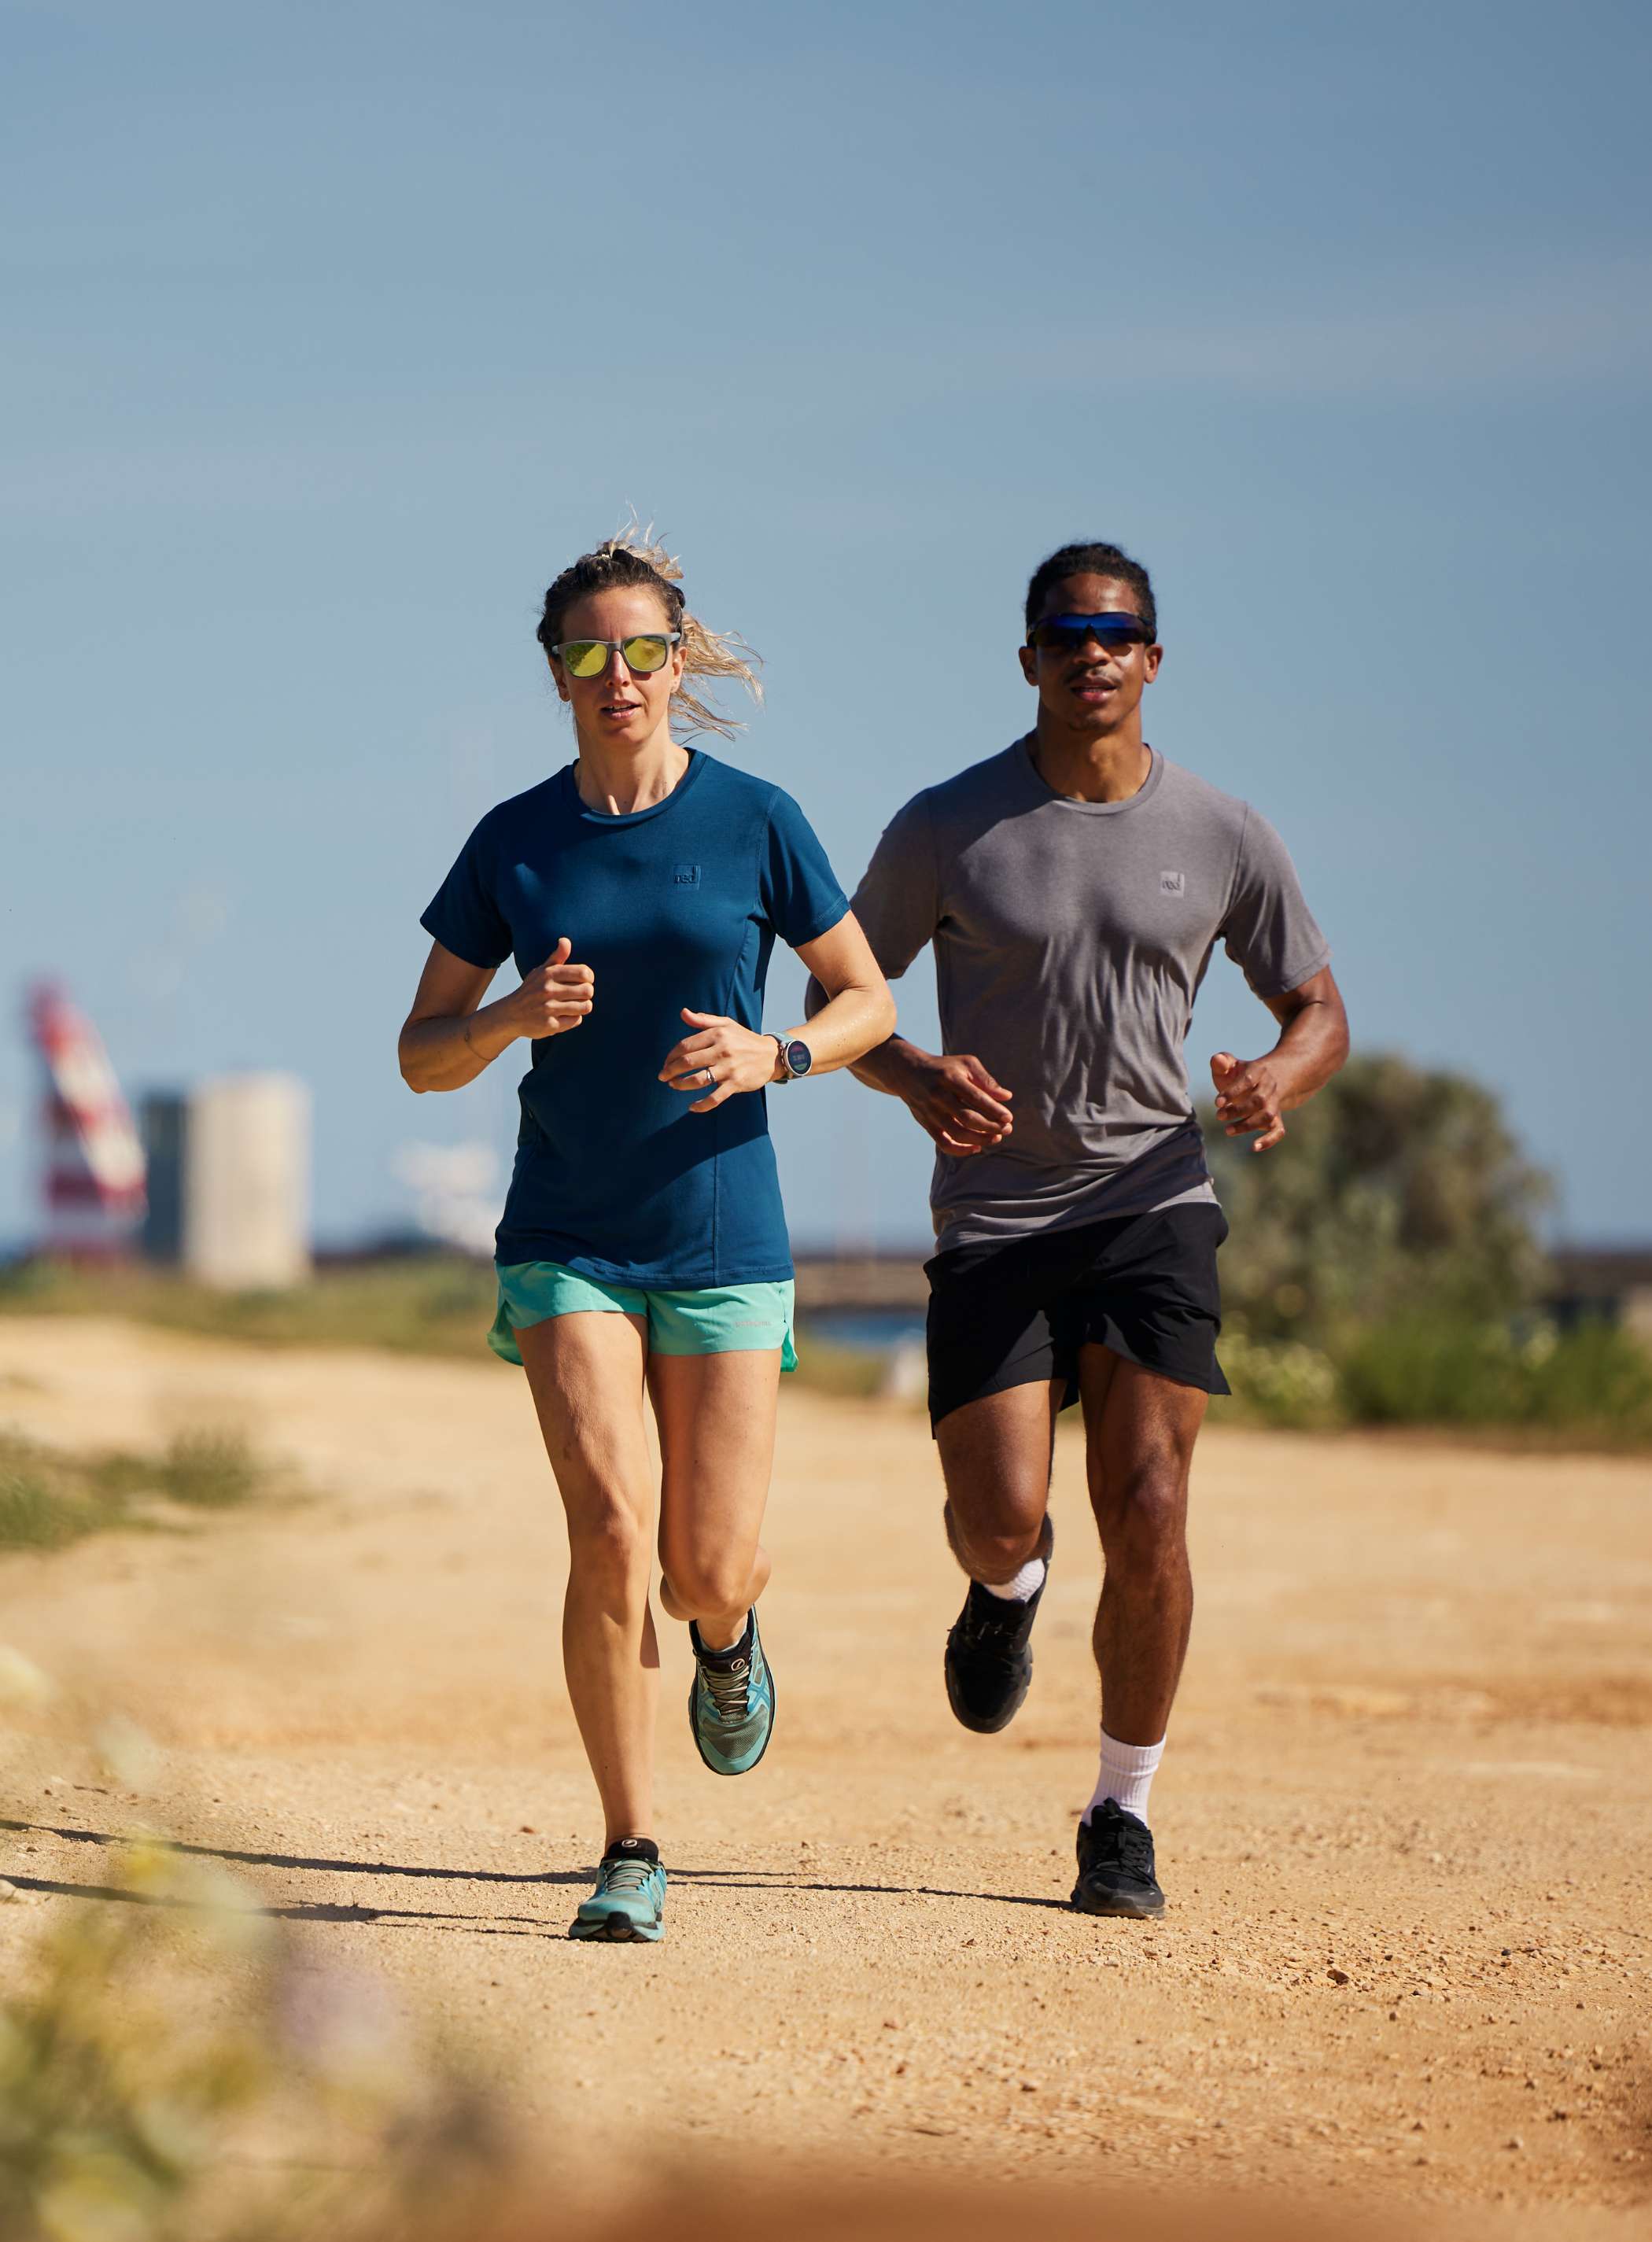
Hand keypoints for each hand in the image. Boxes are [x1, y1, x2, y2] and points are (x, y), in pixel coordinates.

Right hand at [500, 938, 593, 1040]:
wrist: (511, 1014)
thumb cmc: (532, 990)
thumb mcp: (541, 971)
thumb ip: (557, 956)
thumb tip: (565, 940)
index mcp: (549, 974)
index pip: (584, 972)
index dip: (589, 977)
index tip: (583, 981)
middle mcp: (548, 990)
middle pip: (588, 991)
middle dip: (587, 993)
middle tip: (580, 995)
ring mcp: (549, 1008)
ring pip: (585, 1007)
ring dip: (583, 1006)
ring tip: (575, 1005)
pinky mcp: (550, 1025)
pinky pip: (576, 1020)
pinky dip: (574, 1018)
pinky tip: (565, 1016)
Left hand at [658, 1010, 780, 1111]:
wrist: (772, 1055)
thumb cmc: (745, 1039)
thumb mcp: (726, 1024)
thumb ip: (703, 1020)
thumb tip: (683, 1013)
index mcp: (717, 1035)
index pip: (685, 1045)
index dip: (671, 1056)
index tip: (666, 1063)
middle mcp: (722, 1050)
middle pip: (687, 1062)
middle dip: (670, 1071)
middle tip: (663, 1076)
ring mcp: (729, 1068)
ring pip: (698, 1080)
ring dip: (681, 1085)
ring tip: (673, 1086)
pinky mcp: (736, 1084)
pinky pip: (715, 1098)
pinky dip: (701, 1105)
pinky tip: (691, 1107)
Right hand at [897, 1049, 1013, 1157]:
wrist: (908, 1073)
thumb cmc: (945, 1068)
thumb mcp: (965, 1064)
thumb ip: (986, 1080)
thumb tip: (1006, 1097)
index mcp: (949, 1078)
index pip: (974, 1097)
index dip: (993, 1109)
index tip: (1008, 1117)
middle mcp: (938, 1096)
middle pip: (967, 1117)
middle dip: (990, 1126)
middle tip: (1007, 1129)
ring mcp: (930, 1112)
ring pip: (957, 1133)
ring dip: (979, 1139)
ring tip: (996, 1138)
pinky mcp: (926, 1124)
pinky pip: (944, 1143)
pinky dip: (961, 1149)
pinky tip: (977, 1147)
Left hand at [1211, 1050, 1285, 1151]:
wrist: (1274, 1078)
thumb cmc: (1243, 1074)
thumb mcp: (1232, 1064)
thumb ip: (1221, 1061)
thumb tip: (1217, 1060)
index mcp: (1258, 1071)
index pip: (1248, 1080)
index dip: (1233, 1091)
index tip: (1217, 1102)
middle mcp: (1269, 1087)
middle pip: (1258, 1100)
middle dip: (1238, 1110)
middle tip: (1219, 1116)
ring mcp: (1274, 1104)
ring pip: (1267, 1115)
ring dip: (1248, 1125)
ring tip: (1228, 1131)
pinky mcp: (1276, 1119)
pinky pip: (1278, 1131)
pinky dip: (1268, 1140)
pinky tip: (1253, 1147)